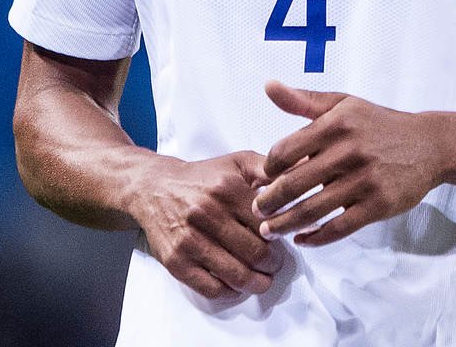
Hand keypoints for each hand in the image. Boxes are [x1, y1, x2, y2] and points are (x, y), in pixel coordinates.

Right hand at [127, 150, 280, 299]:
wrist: (153, 188)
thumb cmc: (200, 178)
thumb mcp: (236, 163)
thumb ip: (268, 168)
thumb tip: (302, 170)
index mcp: (225, 189)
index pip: (266, 225)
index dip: (280, 237)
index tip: (281, 242)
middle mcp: (206, 213)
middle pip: (255, 253)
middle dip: (272, 264)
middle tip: (274, 264)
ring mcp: (189, 240)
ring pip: (237, 275)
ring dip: (257, 283)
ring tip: (262, 279)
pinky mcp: (176, 261)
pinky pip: (211, 288)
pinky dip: (230, 292)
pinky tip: (235, 285)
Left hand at [253, 80, 446, 245]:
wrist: (429, 145)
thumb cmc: (378, 123)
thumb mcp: (343, 104)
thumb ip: (303, 100)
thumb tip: (268, 86)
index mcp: (335, 124)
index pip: (285, 151)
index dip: (267, 168)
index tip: (261, 179)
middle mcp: (349, 151)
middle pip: (295, 183)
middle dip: (269, 202)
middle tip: (256, 211)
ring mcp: (365, 180)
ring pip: (314, 209)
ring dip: (286, 223)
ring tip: (270, 230)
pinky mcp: (379, 205)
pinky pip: (340, 227)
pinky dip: (317, 237)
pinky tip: (302, 239)